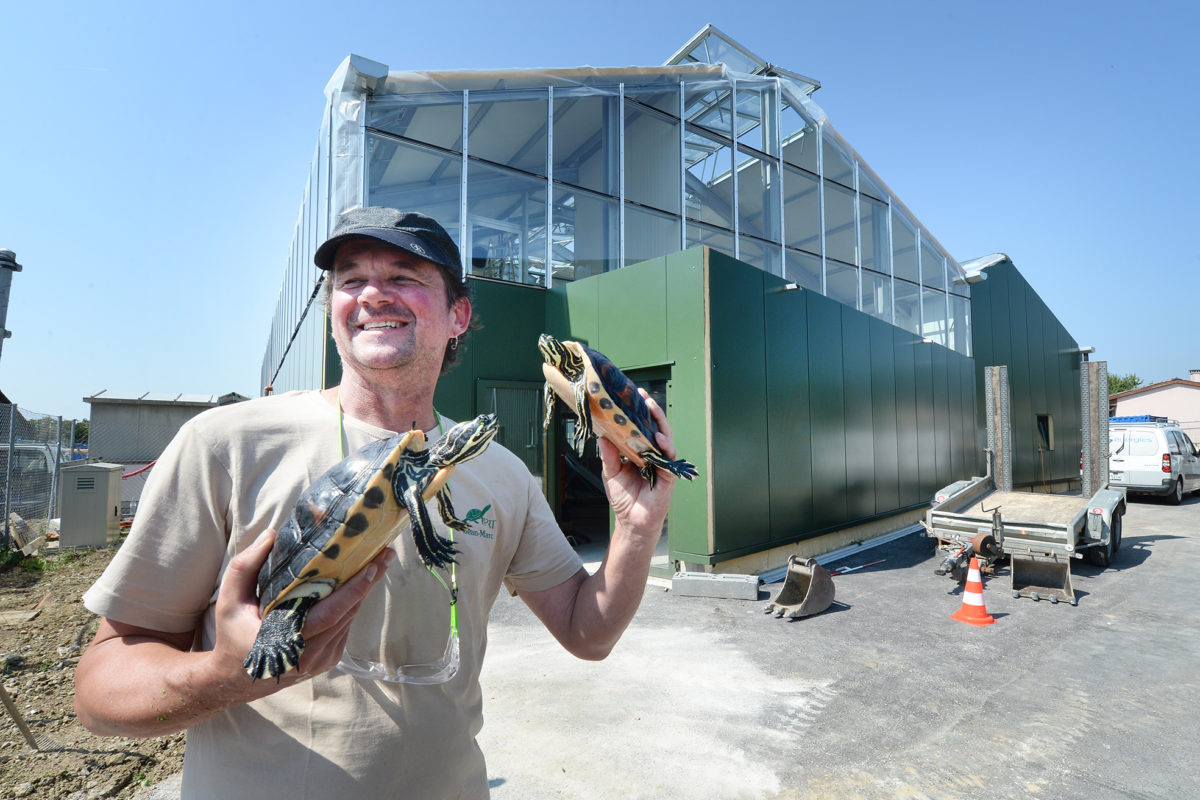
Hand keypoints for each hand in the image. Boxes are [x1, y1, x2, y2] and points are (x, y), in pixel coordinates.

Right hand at [208, 529, 393, 695]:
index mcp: (286, 641)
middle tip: (384, 554)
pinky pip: (345, 627)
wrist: (235, 679)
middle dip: (369, 582)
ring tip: (379, 562)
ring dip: (365, 591)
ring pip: (349, 619)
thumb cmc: (233, 635)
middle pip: (348, 613)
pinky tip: (361, 583)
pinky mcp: (328, 659)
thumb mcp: (230, 601)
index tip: (370, 568)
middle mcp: (309, 655)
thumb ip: (246, 567)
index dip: (353, 591)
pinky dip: (352, 604)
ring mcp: (321, 660)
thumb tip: (273, 535)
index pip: (330, 615)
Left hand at [598, 390, 677, 542]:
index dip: (639, 413)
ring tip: (652, 409)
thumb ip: (609, 456)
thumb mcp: (611, 473)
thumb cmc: (623, 497)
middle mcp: (653, 454)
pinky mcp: (668, 476)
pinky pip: (669, 459)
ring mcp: (663, 464)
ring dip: (660, 423)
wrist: (632, 521)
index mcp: (640, 451)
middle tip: (644, 396)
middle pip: (656, 428)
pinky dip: (665, 447)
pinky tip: (659, 439)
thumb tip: (602, 436)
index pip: (642, 428)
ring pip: (666, 438)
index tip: (633, 396)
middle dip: (652, 411)